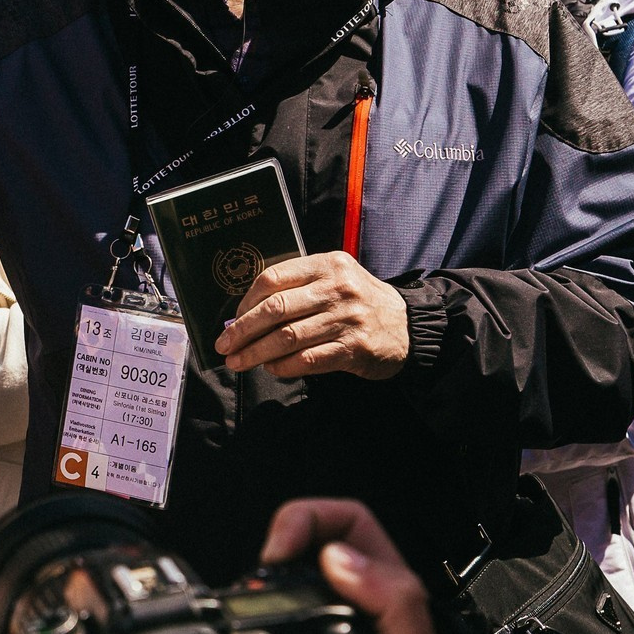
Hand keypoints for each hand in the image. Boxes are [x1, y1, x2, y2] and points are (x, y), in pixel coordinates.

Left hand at [216, 251, 408, 378]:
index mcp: (326, 265)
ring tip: (238, 362)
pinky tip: (271, 368)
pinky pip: (308, 359)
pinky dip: (284, 366)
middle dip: (243, 330)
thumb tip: (246, 314)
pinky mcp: (355, 348)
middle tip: (224, 344)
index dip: (246, 301)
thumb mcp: (334, 279)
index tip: (232, 319)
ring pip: (288, 337)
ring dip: (256, 352)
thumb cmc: (358, 302)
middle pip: (275, 308)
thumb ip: (297, 289)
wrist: (409, 325)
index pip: (273, 278)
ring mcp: (347, 319)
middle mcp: (336, 288)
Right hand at [262, 500, 502, 633]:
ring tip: (253, 601)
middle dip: (280, 548)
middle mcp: (372, 620)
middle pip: (317, 548)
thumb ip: (396, 611)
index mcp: (398, 605)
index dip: (308, 520)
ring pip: (302, 591)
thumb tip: (340, 559)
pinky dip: (269, 626)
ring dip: (271, 586)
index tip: (279, 551)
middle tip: (259, 578)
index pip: (350, 526)